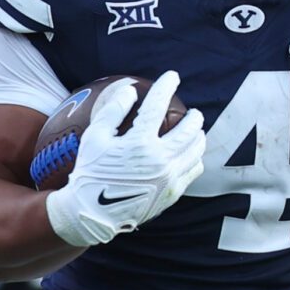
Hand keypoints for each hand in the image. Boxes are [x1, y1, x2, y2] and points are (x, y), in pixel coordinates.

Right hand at [45, 72, 209, 247]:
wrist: (94, 213)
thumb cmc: (91, 172)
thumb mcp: (95, 138)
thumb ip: (113, 111)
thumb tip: (130, 90)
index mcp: (139, 143)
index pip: (157, 106)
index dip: (166, 87)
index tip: (172, 76)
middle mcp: (159, 160)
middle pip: (188, 130)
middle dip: (193, 117)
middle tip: (193, 112)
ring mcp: (169, 178)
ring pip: (196, 150)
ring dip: (198, 136)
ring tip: (195, 130)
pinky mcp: (172, 193)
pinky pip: (193, 171)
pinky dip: (195, 158)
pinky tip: (190, 154)